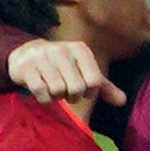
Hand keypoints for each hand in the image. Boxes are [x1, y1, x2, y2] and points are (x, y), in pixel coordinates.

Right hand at [7, 40, 125, 106]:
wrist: (26, 55)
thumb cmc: (62, 67)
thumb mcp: (83, 72)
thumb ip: (103, 87)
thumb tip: (123, 101)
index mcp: (79, 49)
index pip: (94, 80)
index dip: (89, 92)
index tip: (83, 89)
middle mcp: (61, 49)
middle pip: (76, 87)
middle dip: (72, 96)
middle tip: (67, 91)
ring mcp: (42, 57)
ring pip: (58, 90)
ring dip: (57, 97)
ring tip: (54, 89)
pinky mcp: (27, 68)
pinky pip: (41, 92)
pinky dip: (44, 99)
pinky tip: (42, 91)